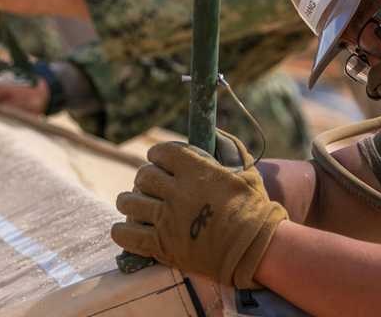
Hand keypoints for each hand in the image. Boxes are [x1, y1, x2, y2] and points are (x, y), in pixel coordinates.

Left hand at [111, 132, 287, 288]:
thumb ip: (229, 148)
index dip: (158, 155)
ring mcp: (167, 220)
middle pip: (143, 177)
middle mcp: (176, 192)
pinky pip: (126, 235)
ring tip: (138, 206)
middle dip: (145, 179)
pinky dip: (123, 231)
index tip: (161, 162)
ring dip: (131, 202)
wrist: (258, 249)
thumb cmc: (255, 209)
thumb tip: (215, 132)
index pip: (160, 152)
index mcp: (195, 171)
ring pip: (129, 202)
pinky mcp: (162, 246)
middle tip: (152, 187)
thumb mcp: (246, 171)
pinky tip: (129, 229)